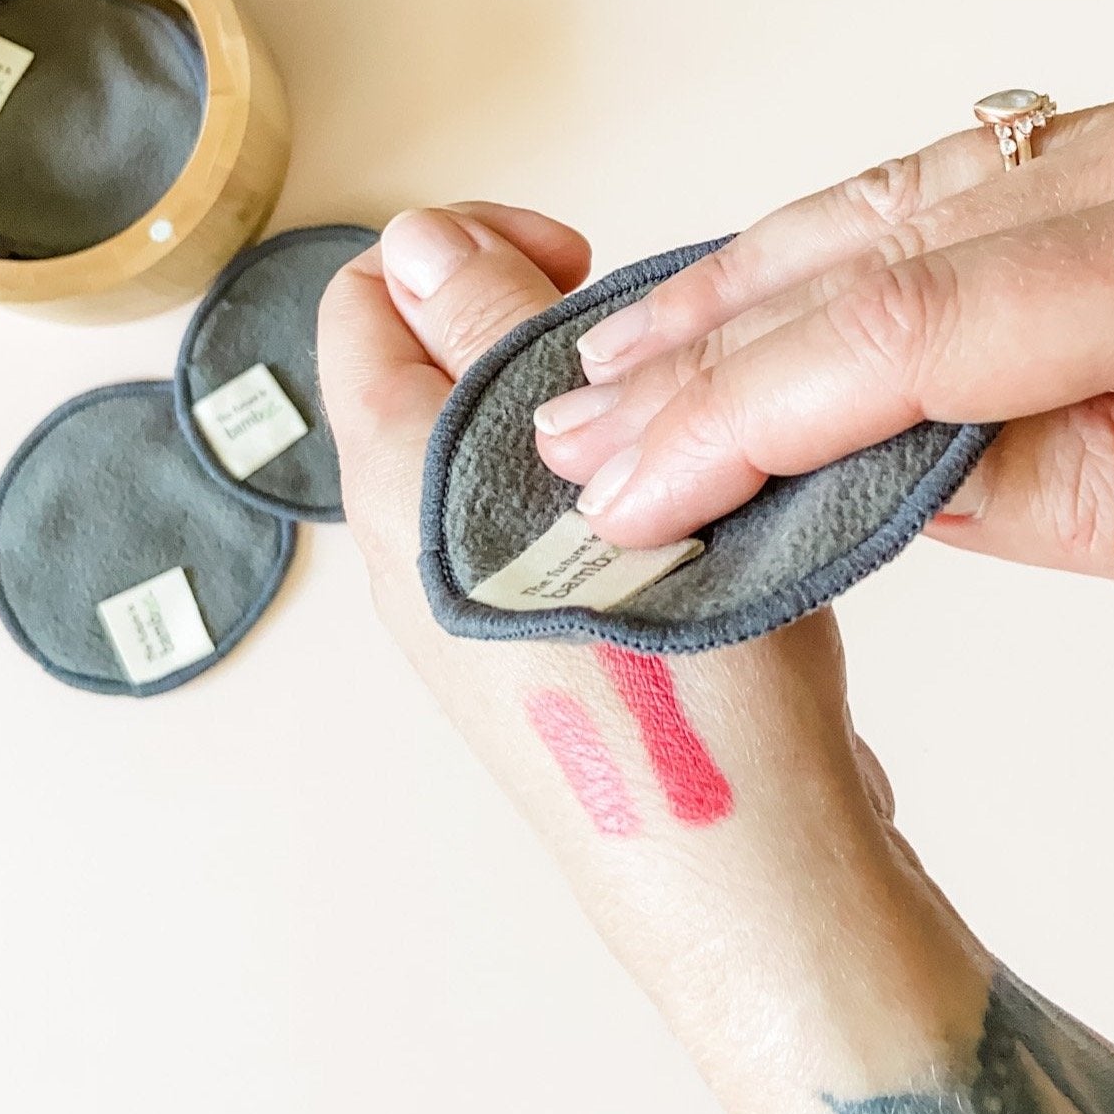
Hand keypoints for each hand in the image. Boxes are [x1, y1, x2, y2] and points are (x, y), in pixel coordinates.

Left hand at [317, 204, 990, 1113]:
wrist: (751, 877)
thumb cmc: (683, 684)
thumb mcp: (581, 475)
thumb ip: (491, 343)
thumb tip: (412, 236)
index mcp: (395, 484)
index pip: (363, 300)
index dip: (463, 248)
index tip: (571, 263)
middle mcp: (407, 542)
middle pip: (431, 363)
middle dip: (533, 322)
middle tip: (639, 364)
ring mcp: (466, 598)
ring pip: (495, 435)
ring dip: (579, 401)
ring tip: (676, 434)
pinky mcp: (528, 636)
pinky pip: (536, 507)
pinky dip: (597, 472)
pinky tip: (686, 503)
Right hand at [534, 67, 1113, 629]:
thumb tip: (908, 480)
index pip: (906, 334)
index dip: (740, 416)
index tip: (634, 491)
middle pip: (868, 250)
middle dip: (701, 353)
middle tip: (579, 431)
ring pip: (886, 202)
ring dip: (737, 291)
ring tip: (622, 363)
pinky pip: (941, 187)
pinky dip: (823, 250)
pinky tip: (750, 290)